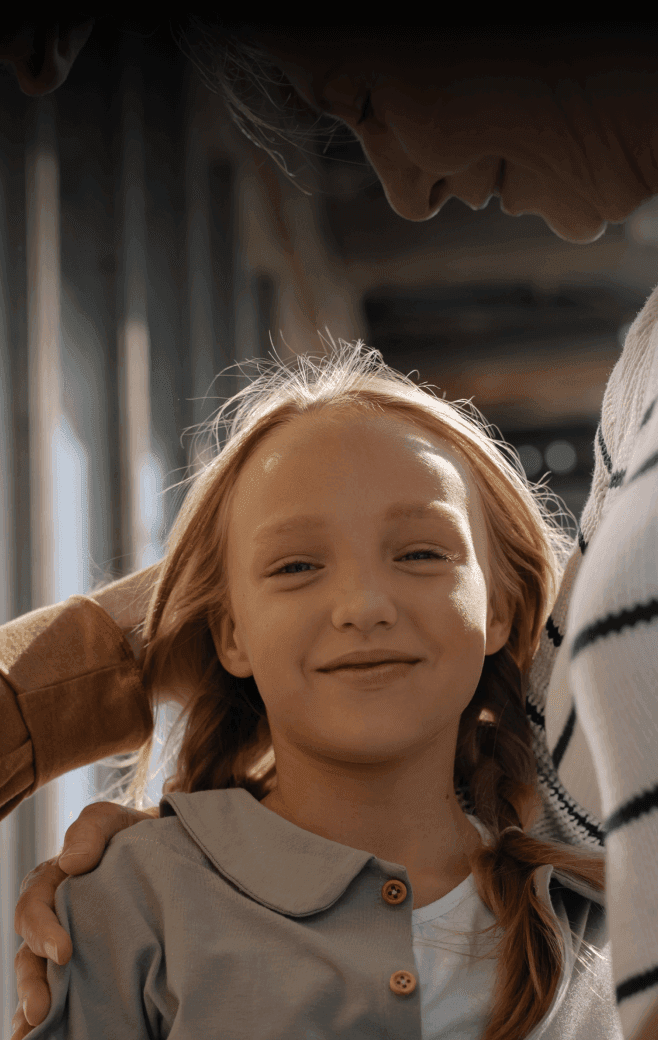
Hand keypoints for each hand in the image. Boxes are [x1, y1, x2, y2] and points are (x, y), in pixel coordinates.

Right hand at [11, 800, 158, 1038]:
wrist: (174, 852)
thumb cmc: (139, 836)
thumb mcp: (119, 822)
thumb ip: (93, 829)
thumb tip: (70, 862)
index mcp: (55, 883)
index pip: (34, 907)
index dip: (42, 930)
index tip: (64, 952)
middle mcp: (58, 919)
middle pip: (29, 955)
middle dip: (31, 983)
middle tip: (40, 1010)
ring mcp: (76, 945)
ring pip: (42, 979)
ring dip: (35, 1006)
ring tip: (34, 1032)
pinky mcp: (97, 968)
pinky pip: (70, 994)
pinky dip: (60, 1017)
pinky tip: (54, 1035)